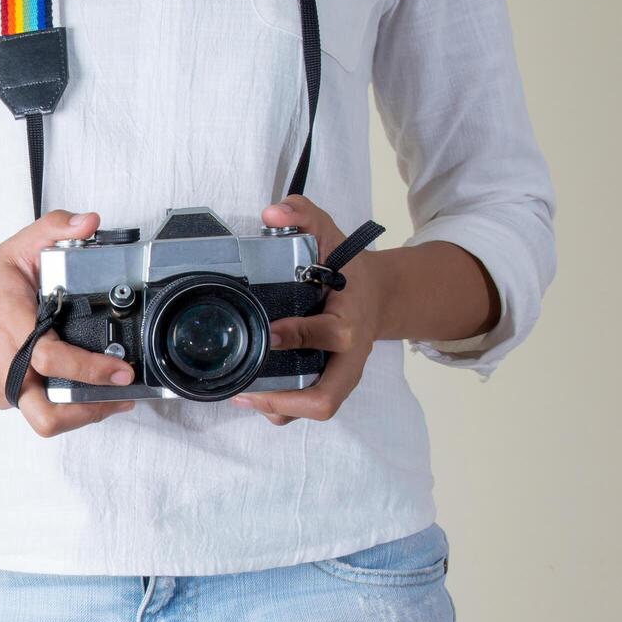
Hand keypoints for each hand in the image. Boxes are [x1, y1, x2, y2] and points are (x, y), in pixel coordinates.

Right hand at [0, 210, 136, 437]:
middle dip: (88, 413)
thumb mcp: (18, 247)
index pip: (53, 360)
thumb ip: (56, 229)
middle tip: (119, 397)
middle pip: (47, 415)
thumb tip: (90, 222)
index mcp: (11, 325)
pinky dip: (60, 403)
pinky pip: (34, 409)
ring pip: (44, 420)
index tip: (122, 371)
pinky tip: (76, 386)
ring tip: (107, 397)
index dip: (91, 371)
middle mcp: (4, 362)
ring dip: (80, 414)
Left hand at [231, 195, 386, 425]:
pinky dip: (282, 408)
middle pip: (326, 397)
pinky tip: (252, 396)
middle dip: (286, 401)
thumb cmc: (350, 269)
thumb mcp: (331, 234)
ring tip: (242, 396)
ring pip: (315, 408)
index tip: (270, 332)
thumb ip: (302, 215)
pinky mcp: (329, 382)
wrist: (379, 294)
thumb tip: (272, 212)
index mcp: (351, 320)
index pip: (329, 335)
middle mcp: (349, 355)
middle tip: (246, 390)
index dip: (298, 336)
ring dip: (279, 409)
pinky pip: (308, 406)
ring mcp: (340, 373)